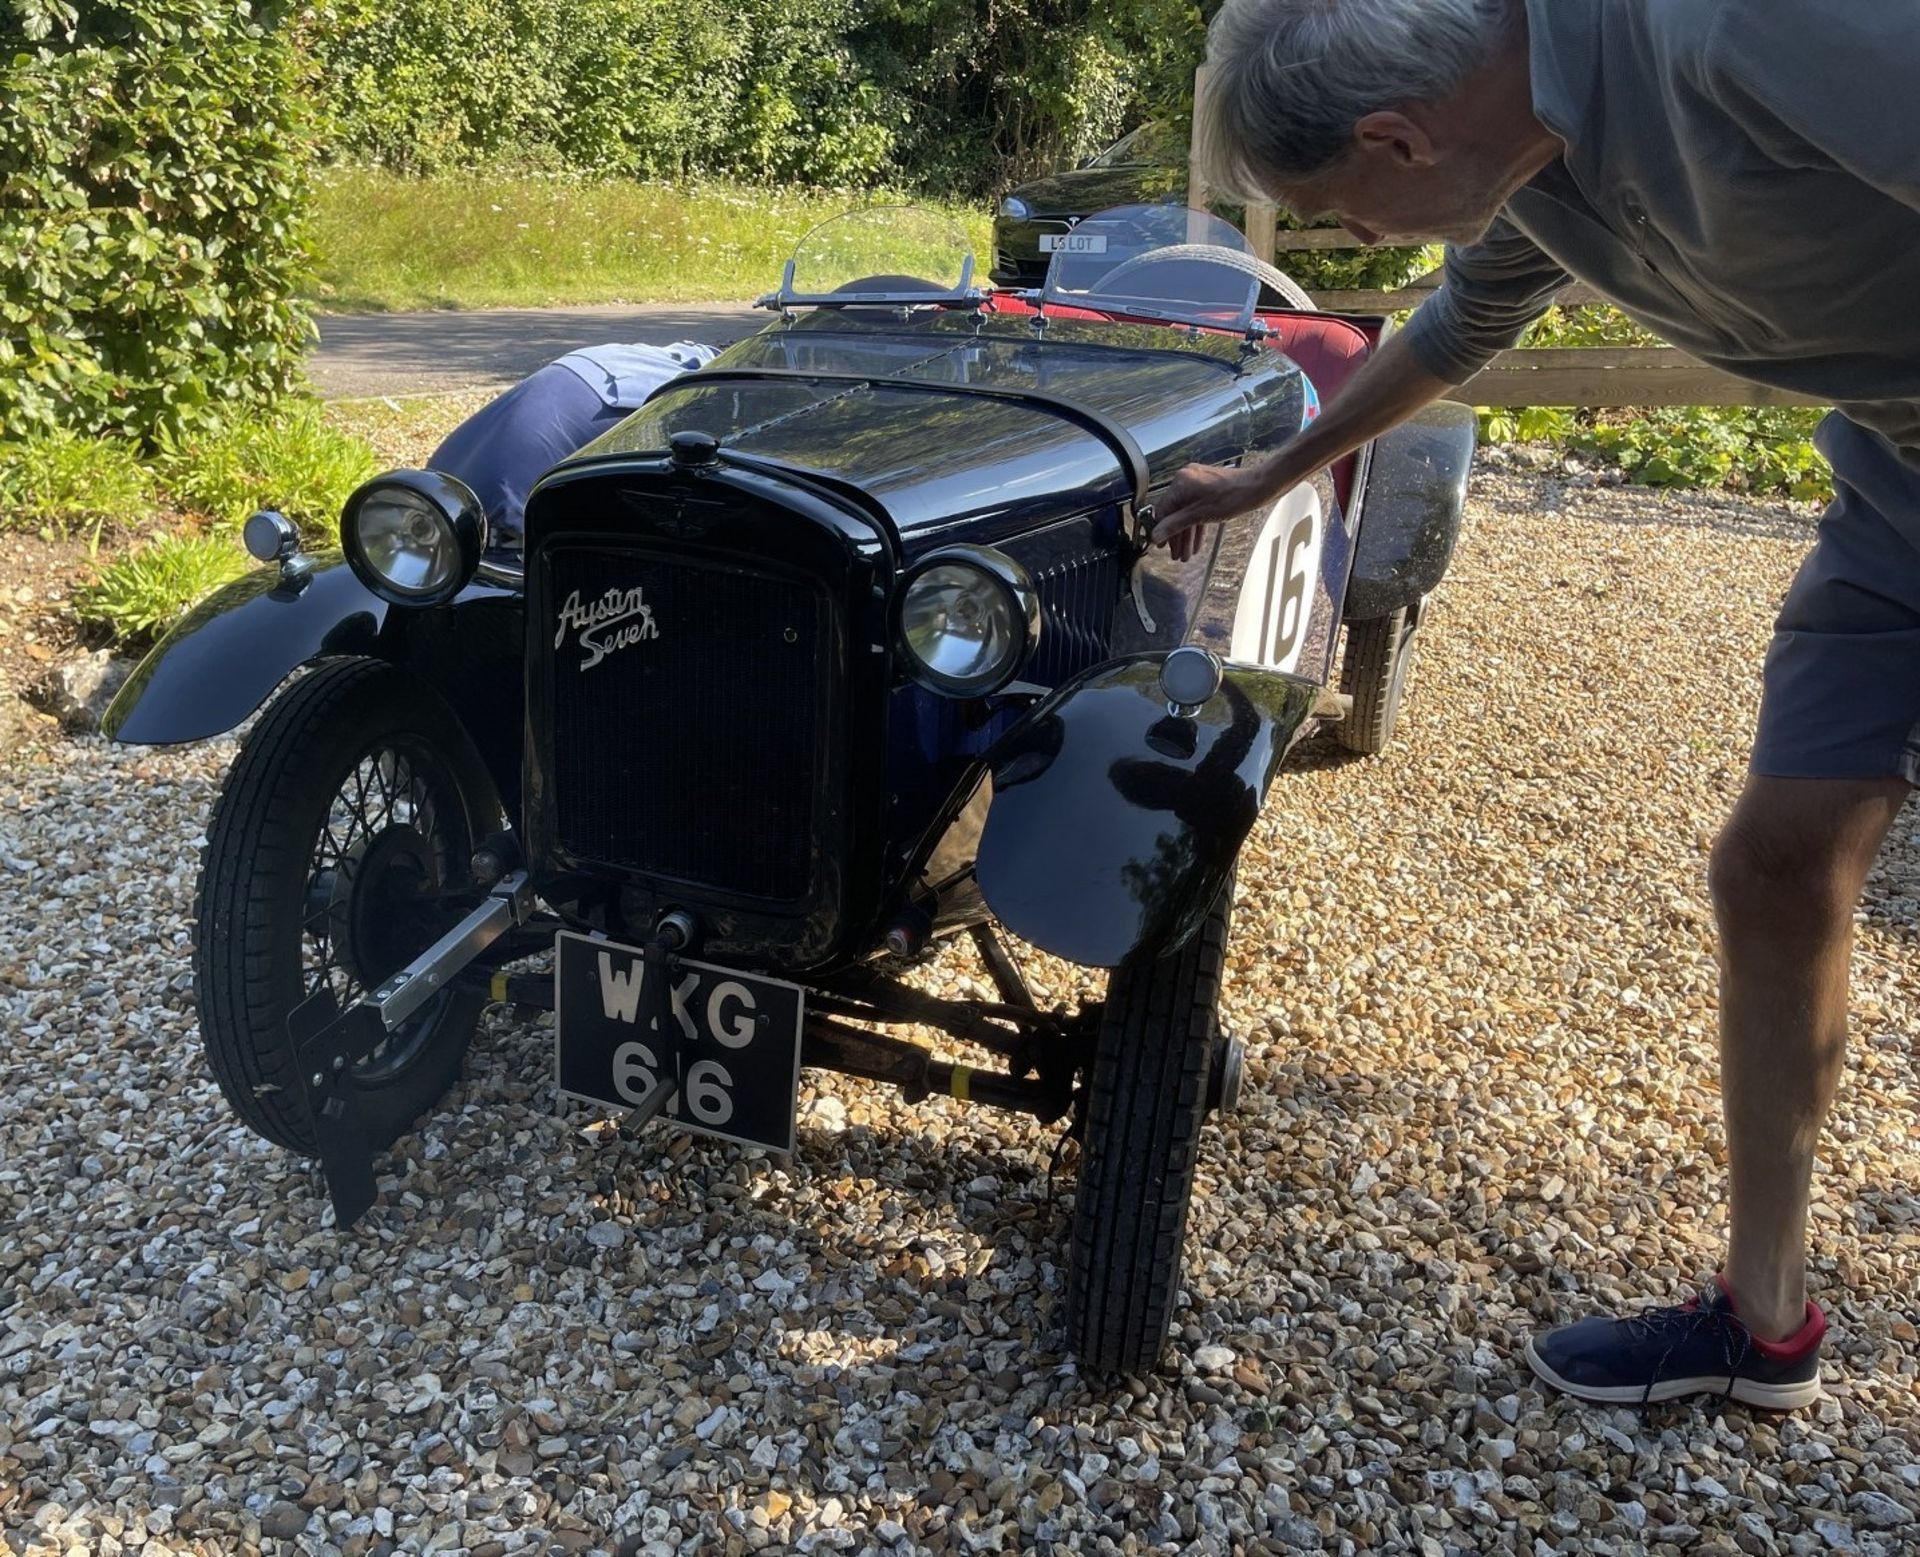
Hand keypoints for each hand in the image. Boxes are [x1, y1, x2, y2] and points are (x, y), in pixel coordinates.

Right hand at [1151, 462, 1265, 560]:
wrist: (1258, 487)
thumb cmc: (1234, 496)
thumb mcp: (1199, 515)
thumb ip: (1175, 525)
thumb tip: (1157, 534)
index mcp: (1181, 482)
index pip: (1163, 510)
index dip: (1160, 530)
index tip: (1160, 544)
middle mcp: (1187, 479)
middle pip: (1175, 513)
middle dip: (1177, 536)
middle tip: (1176, 553)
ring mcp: (1198, 483)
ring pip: (1187, 513)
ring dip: (1187, 534)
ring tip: (1187, 553)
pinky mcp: (1208, 489)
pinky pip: (1197, 509)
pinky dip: (1196, 525)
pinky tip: (1196, 542)